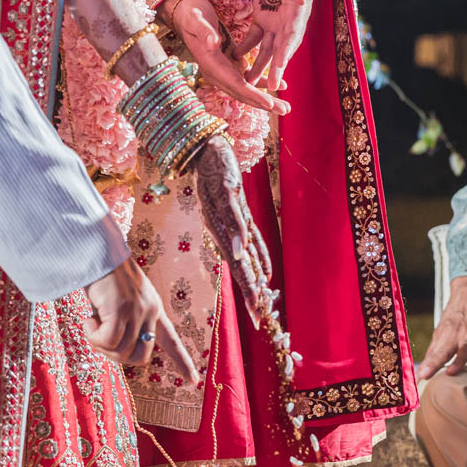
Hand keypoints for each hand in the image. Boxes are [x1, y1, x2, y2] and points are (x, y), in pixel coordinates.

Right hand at [85, 256, 197, 381]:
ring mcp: (137, 311)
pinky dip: (93, 336)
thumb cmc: (103, 275)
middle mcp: (150, 311)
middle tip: (99, 339)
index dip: (182, 362)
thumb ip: (124, 322)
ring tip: (91, 322)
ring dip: (100, 344)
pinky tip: (88, 318)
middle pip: (141, 357)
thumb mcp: (120, 301)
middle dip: (117, 356)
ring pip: (121, 353)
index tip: (194, 381)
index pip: (172, 340)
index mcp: (154, 309)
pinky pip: (107, 341)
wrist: (98, 251)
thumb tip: (113, 347)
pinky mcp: (121, 310)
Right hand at [159, 0, 288, 114]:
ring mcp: (224, 70)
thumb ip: (204, 31)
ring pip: (246, 89)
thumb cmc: (191, 14)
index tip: (269, 103)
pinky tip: (280, 86)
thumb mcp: (196, 19)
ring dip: (266, 99)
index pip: (235, 84)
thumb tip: (213, 42)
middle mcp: (217, 72)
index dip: (252, 95)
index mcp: (211, 65)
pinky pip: (247, 79)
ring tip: (285, 108)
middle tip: (285, 111)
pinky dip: (262, 84)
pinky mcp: (230, 64)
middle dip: (264, 104)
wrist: (185, 13)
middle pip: (243, 93)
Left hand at [190, 134, 271, 327]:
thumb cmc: (217, 184)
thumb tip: (262, 269)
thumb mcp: (232, 216)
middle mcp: (224, 226)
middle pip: (241, 263)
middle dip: (250, 290)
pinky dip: (238, 232)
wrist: (204, 148)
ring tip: (254, 289)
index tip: (259, 318)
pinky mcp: (225, 190)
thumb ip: (247, 241)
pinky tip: (242, 248)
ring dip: (245, 267)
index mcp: (226, 234)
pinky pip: (233, 214)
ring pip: (237, 244)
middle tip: (258, 315)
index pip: (244, 268)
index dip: (251, 293)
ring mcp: (224, 209)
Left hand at [234, 0, 318, 93]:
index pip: (291, 37)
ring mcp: (274, 21)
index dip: (285, 54)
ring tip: (248, 82)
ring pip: (265, 48)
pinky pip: (253, 35)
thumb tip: (301, 0)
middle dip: (274, 69)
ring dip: (258, 65)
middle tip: (269, 87)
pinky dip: (245, 47)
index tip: (280, 69)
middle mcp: (287, 23)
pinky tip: (236, 57)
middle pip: (280, 49)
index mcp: (297, 14)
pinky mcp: (262, 16)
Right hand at [417, 275, 466, 379]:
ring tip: (419, 376)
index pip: (464, 349)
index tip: (450, 373)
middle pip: (443, 350)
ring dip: (426, 363)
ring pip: (434, 349)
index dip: (457, 361)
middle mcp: (455, 332)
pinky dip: (425, 358)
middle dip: (433, 364)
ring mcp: (444, 331)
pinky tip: (421, 369)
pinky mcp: (438, 331)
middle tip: (424, 376)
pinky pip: (431, 347)